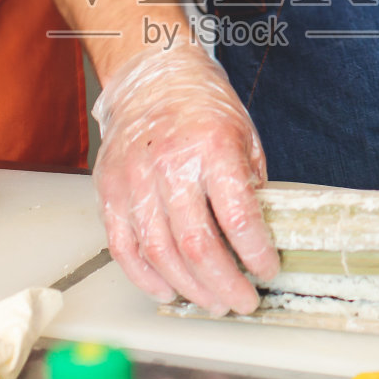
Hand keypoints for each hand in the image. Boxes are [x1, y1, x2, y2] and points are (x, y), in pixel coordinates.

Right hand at [92, 45, 279, 315]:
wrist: (152, 76)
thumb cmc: (203, 107)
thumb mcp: (244, 137)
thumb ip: (250, 186)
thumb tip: (260, 239)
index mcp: (212, 147)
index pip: (238, 218)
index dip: (257, 255)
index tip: (269, 270)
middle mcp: (169, 165)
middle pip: (196, 246)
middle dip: (225, 284)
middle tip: (242, 301)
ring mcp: (134, 180)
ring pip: (159, 254)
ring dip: (189, 288)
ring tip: (212, 301)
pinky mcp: (109, 190)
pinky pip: (123, 248)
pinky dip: (145, 277)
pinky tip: (168, 290)